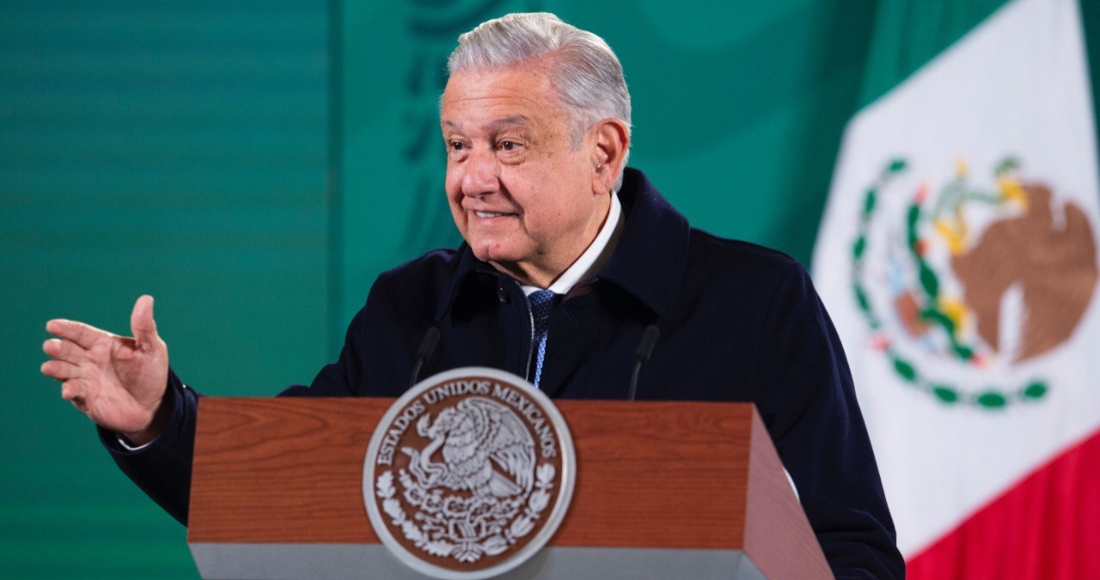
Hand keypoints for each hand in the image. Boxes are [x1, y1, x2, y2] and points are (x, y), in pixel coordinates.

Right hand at [41, 295, 170, 445]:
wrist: (152, 405)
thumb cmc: (150, 373)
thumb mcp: (152, 348)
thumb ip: (145, 327)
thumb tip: (146, 299)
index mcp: (102, 344)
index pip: (80, 333)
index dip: (66, 328)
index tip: (52, 325)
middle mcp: (89, 360)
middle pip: (67, 350)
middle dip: (57, 348)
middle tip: (50, 345)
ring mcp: (85, 379)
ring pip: (64, 371)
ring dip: (55, 369)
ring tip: (48, 368)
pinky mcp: (86, 398)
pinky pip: (75, 392)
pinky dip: (69, 390)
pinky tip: (68, 391)